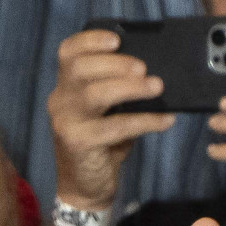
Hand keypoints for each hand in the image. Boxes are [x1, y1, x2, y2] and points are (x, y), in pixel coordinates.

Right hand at [46, 28, 171, 211]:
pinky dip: (144, 121)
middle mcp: (60, 100)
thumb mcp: (106, 111)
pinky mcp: (78, 143)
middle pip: (79, 68)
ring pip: (94, 94)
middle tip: (144, 69)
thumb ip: (117, 89)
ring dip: (129, 88)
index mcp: (66, 87)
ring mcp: (66, 122)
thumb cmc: (102, 142)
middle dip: (114, 63)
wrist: (85, 186)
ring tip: (157, 88)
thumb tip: (156, 71)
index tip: (116, 39)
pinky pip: (114, 127)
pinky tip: (165, 120)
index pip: (67, 53)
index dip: (90, 41)